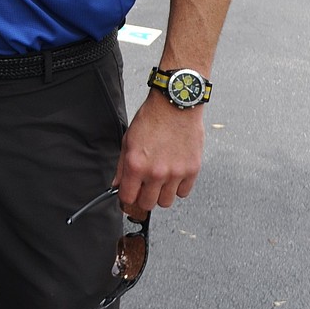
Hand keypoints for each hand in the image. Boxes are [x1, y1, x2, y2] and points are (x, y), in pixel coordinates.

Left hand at [112, 90, 203, 212]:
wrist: (176, 104)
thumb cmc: (152, 118)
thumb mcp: (128, 140)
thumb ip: (122, 166)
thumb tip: (117, 184)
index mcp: (136, 165)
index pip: (128, 198)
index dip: (126, 197)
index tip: (129, 194)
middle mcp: (156, 172)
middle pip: (147, 204)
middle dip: (143, 198)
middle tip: (145, 187)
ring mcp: (175, 173)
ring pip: (166, 202)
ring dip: (161, 194)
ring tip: (161, 180)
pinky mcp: (192, 170)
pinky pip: (183, 193)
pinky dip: (178, 187)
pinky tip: (174, 175)